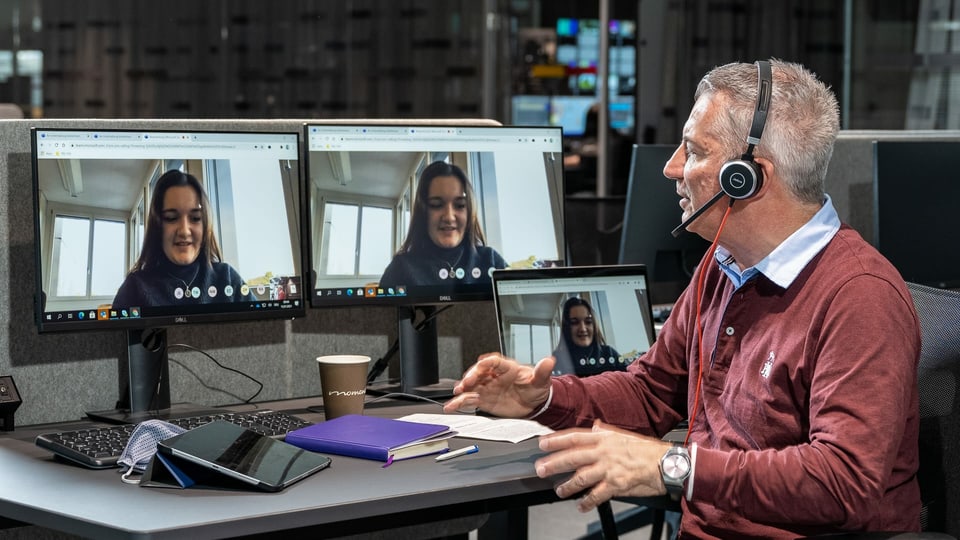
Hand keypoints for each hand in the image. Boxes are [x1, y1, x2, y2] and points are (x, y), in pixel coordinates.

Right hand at [442, 353, 553, 417]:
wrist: (534, 404)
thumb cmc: (536, 388)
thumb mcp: (541, 380)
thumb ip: (542, 371)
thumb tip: (549, 361)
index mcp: (507, 368)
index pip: (495, 362)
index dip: (487, 362)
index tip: (481, 364)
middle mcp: (494, 376)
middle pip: (479, 372)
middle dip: (471, 376)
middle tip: (466, 382)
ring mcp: (487, 388)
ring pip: (471, 386)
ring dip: (463, 390)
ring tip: (457, 394)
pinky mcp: (484, 400)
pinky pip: (469, 400)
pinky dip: (459, 403)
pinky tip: (452, 406)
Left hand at [534, 420, 673, 511]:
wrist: (666, 463)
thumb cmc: (647, 450)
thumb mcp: (624, 435)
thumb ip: (606, 431)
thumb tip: (594, 426)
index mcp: (605, 438)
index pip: (574, 437)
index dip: (556, 440)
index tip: (542, 444)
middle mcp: (604, 452)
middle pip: (572, 457)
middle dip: (553, 463)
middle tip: (540, 469)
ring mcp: (609, 468)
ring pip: (581, 477)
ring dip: (567, 485)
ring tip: (559, 490)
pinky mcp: (616, 484)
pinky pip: (597, 495)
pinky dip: (587, 501)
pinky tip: (581, 505)